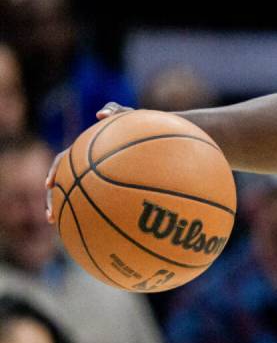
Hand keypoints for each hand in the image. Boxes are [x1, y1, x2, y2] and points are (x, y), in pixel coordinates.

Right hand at [45, 102, 132, 222]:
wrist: (161, 140)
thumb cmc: (142, 126)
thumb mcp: (130, 115)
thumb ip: (115, 110)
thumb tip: (100, 115)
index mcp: (84, 152)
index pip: (62, 161)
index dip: (54, 172)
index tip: (49, 185)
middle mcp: (88, 167)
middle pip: (64, 186)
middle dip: (55, 202)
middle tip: (51, 217)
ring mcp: (100, 180)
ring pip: (80, 200)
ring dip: (71, 215)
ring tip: (69, 231)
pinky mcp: (115, 191)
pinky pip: (105, 207)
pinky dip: (103, 219)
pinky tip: (107, 232)